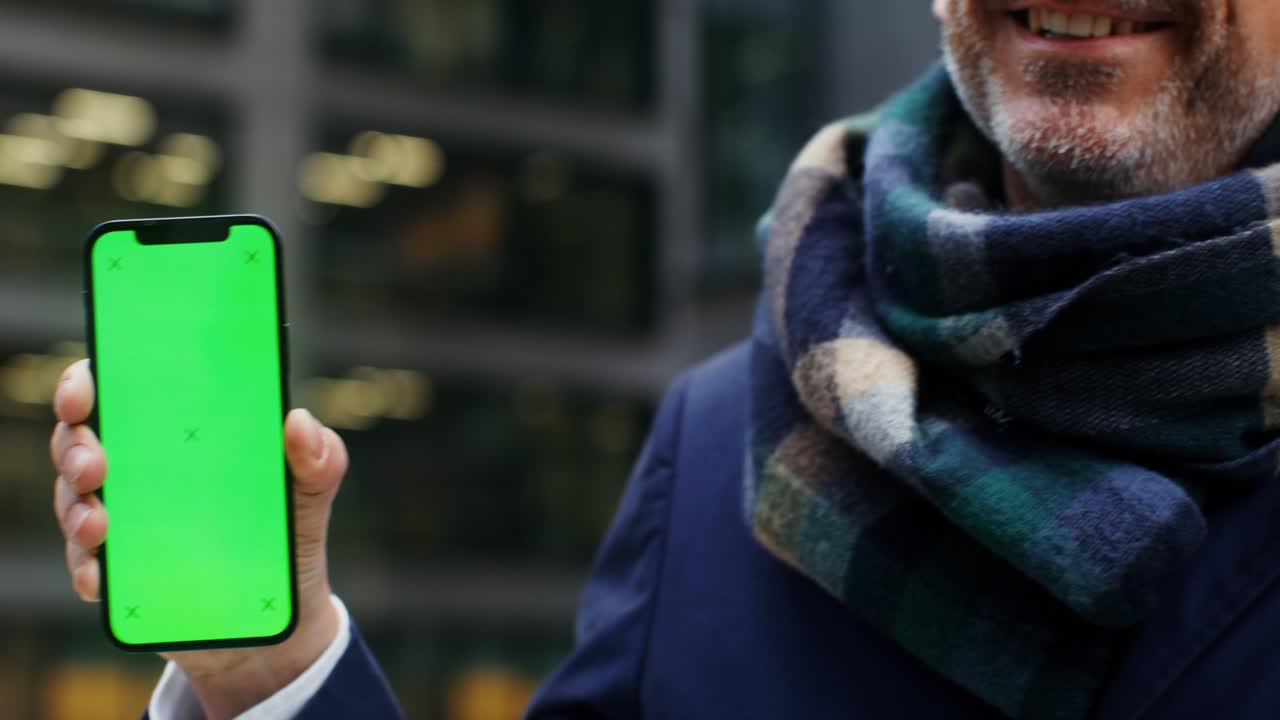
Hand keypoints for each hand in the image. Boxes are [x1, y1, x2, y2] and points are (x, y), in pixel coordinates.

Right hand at [50, 359, 348, 719]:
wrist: (283, 615)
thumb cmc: (290, 529)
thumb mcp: (311, 490)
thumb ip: (318, 456)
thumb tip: (298, 421)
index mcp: (178, 431)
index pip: (117, 389)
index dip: (86, 382)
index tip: (85, 390)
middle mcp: (140, 469)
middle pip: (78, 441)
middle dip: (74, 447)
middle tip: (94, 466)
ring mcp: (123, 521)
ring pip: (73, 503)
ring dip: (76, 510)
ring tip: (99, 525)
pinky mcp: (121, 575)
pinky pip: (89, 568)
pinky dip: (91, 570)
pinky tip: (102, 577)